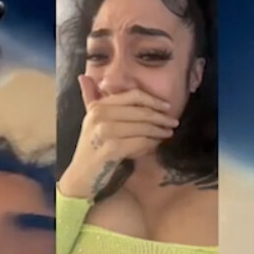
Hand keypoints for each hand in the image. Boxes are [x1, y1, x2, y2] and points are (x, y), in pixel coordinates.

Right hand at [58, 75, 179, 199]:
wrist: (80, 177)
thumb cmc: (90, 149)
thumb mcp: (91, 121)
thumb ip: (90, 98)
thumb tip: (83, 77)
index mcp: (98, 106)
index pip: (132, 96)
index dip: (153, 100)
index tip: (166, 106)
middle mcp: (99, 116)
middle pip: (140, 111)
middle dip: (160, 117)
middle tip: (173, 122)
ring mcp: (105, 132)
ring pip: (142, 127)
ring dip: (158, 131)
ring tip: (168, 133)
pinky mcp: (111, 149)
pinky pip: (139, 142)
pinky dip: (151, 143)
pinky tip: (157, 144)